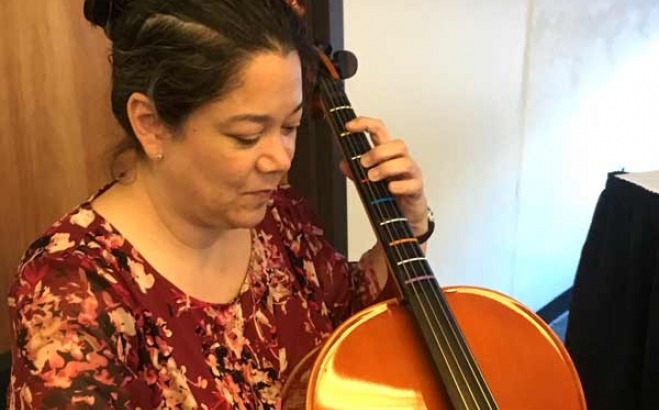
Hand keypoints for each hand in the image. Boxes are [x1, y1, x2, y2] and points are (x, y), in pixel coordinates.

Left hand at [339, 116, 428, 237]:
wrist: (407, 212)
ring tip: (372, 177)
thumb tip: (343, 163)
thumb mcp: (369, 180)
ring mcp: (411, 173)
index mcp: (388, 153)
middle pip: (397, 144)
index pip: (379, 130)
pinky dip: (398, 185)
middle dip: (377, 152)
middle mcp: (401, 159)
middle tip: (364, 163)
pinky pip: (412, 183)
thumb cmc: (390, 191)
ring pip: (405, 161)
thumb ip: (356, 172)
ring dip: (385, 168)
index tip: (349, 126)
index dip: (365, 124)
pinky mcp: (416, 188)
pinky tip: (389, 189)